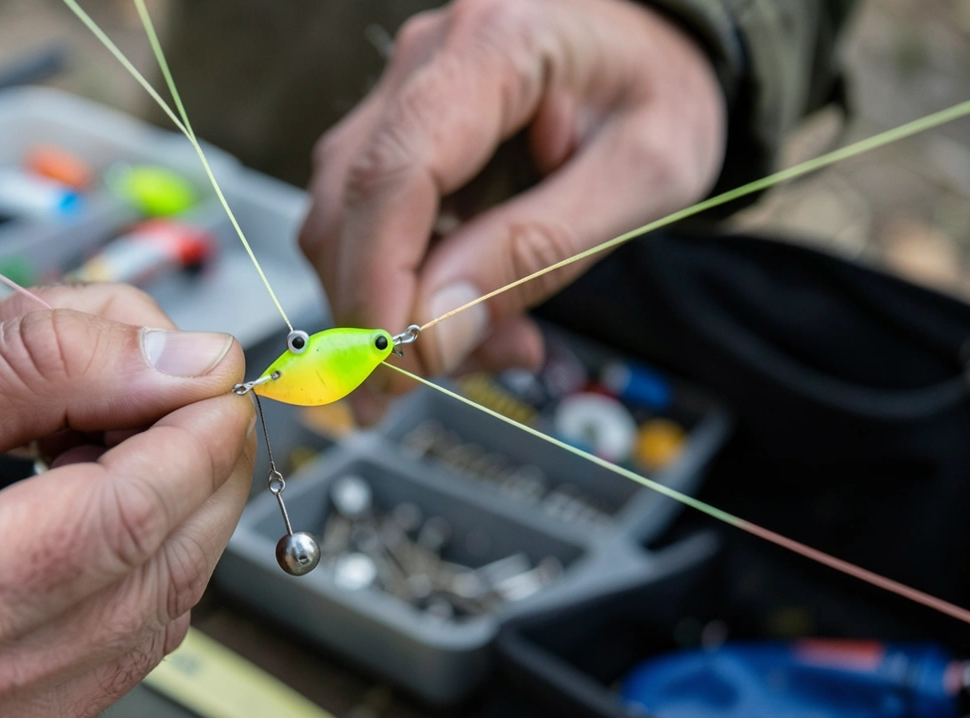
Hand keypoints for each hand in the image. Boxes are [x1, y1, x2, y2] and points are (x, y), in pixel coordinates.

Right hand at [0, 284, 253, 717]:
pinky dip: (137, 562)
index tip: (205, 363)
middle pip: (172, 560)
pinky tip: (94, 503)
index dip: (198, 422)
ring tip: (111, 431)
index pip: (139, 506)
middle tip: (171, 381)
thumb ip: (29, 371)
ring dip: (174, 505)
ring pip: (163, 607)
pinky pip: (120, 649)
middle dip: (201, 456)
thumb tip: (164, 351)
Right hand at [300, 0, 725, 420]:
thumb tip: (436, 329)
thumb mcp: (642, 176)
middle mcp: (426, 58)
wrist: (657, 47)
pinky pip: (368, 221)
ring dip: (394, 305)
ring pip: (344, 221)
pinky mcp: (394, 128)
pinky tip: (468, 307)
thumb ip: (537, 250)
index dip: (378, 283)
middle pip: (348, 204)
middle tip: (428, 384)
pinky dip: (405, 283)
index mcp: (495, 45)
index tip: (392, 365)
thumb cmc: (659, 89)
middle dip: (374, 313)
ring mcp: (400, 90)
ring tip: (488, 339)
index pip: (395, 174)